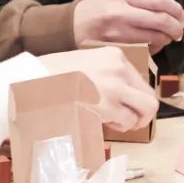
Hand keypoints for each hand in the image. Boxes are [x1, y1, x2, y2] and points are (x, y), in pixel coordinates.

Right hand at [38, 47, 157, 131]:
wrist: (33, 80)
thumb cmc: (54, 73)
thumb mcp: (87, 62)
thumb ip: (108, 73)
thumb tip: (125, 92)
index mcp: (115, 56)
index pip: (141, 80)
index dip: (137, 97)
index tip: (126, 104)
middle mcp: (119, 70)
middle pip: (149, 98)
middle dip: (143, 114)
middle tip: (131, 120)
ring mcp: (115, 89)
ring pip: (145, 111)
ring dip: (132, 121)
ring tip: (115, 121)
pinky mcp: (107, 107)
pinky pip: (126, 121)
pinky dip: (119, 126)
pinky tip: (104, 122)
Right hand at [71, 0, 183, 54]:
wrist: (72, 26)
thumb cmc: (99, 8)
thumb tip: (173, 10)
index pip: (159, 0)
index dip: (176, 8)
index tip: (181, 14)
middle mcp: (120, 13)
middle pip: (161, 20)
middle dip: (175, 27)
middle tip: (178, 30)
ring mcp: (117, 34)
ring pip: (155, 38)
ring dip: (166, 39)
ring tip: (165, 37)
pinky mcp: (116, 50)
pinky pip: (144, 51)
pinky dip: (153, 49)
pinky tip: (152, 46)